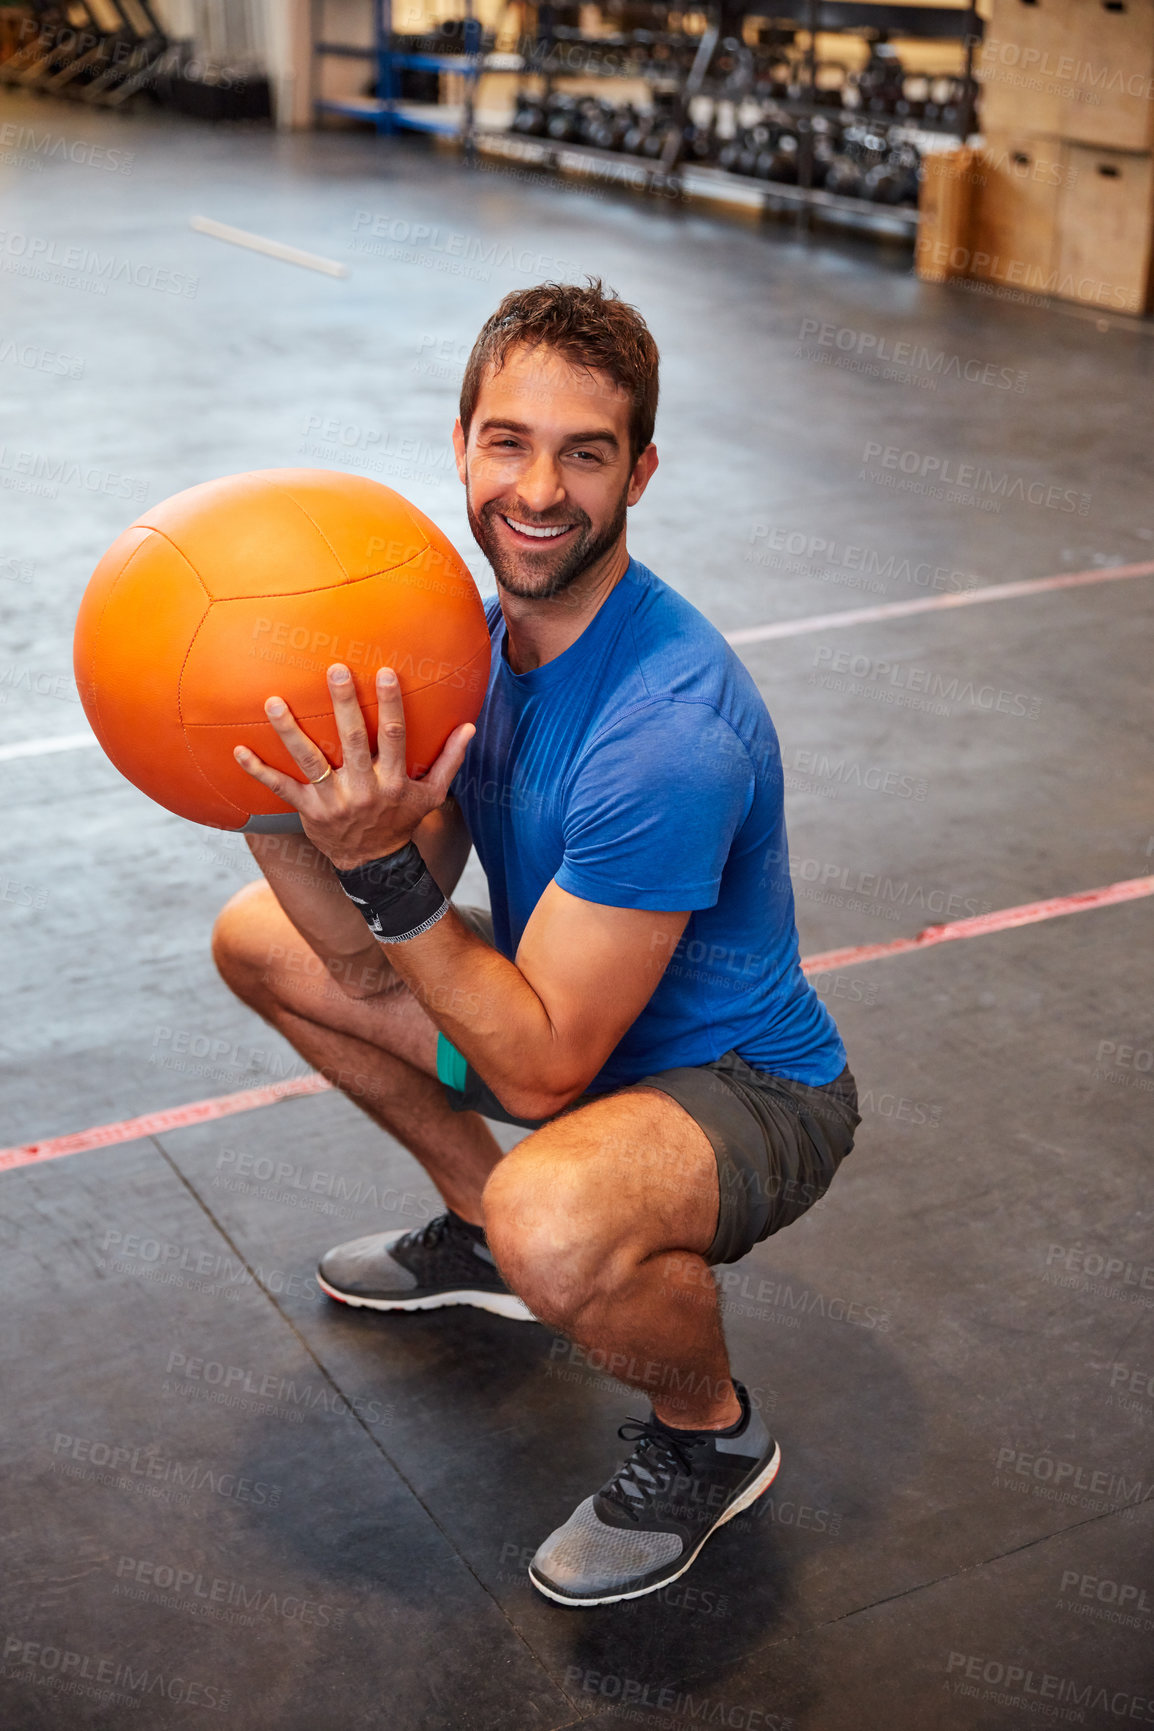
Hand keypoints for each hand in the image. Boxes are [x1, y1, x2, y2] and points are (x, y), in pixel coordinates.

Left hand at [234, 664, 474, 871]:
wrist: (375, 864)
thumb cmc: (402, 821)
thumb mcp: (432, 795)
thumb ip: (450, 760)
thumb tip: (469, 727)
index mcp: (392, 780)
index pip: (392, 736)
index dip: (390, 704)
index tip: (384, 672)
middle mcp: (362, 788)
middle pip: (351, 741)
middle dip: (343, 704)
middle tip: (335, 670)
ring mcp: (332, 800)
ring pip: (309, 760)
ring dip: (290, 731)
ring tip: (273, 702)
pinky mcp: (308, 811)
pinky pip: (281, 788)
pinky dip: (258, 770)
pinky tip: (238, 750)